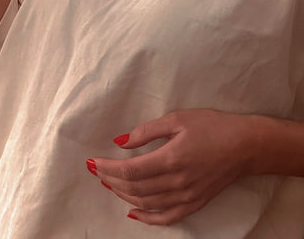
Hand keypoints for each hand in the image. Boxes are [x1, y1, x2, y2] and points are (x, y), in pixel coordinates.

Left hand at [89, 109, 254, 225]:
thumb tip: (120, 142)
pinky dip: (147, 218)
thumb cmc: (211, 126)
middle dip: (110, 180)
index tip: (93, 162)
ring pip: (146, 203)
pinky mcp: (194, 204)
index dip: (108, 168)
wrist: (245, 145)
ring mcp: (186, 197)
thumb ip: (146, 131)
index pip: (130, 170)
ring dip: (123, 195)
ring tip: (109, 184)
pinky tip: (133, 212)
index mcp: (170, 159)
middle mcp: (177, 182)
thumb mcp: (177, 119)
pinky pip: (166, 217)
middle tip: (96, 170)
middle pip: (134, 188)